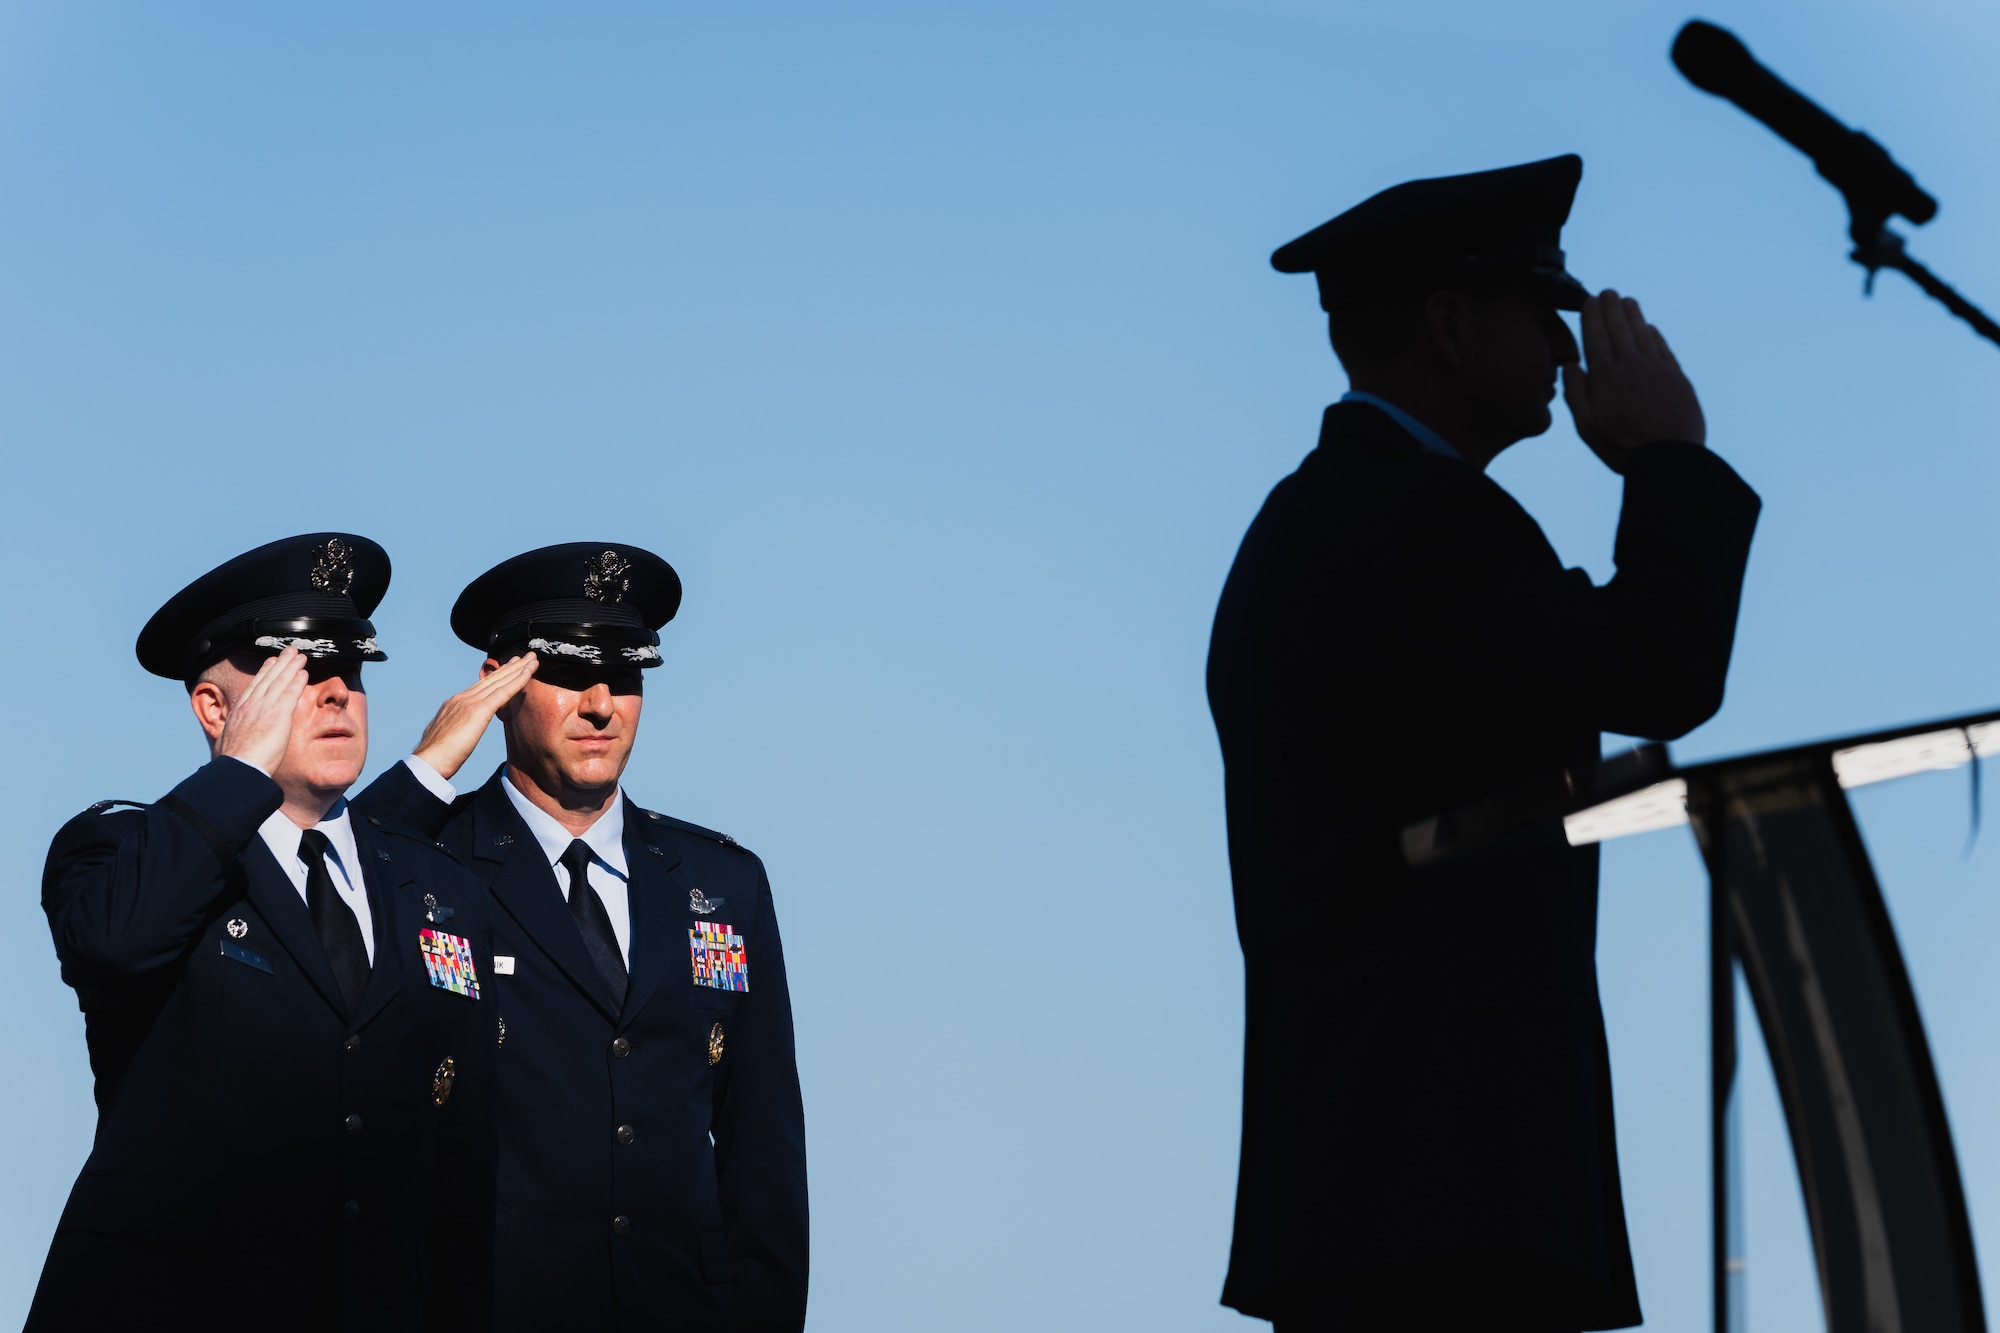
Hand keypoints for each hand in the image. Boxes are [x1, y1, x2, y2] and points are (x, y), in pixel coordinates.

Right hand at [216, 648, 308, 774]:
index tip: (271, 662)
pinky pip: (289, 694)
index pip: (254, 688)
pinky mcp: (278, 716)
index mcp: (239, 713)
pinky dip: (297, 681)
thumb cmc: (234, 764)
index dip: (264, 673)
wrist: (239, 768)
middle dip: (279, 663)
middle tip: (289, 651)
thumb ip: (235, 739)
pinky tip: (304, 672)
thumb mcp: (228, 745)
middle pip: (268, 679)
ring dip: (291, 666)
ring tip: (300, 656)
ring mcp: (264, 709)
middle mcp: (251, 706)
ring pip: (279, 682)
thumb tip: (233, 746)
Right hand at [411, 654, 538, 780]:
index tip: (509, 667)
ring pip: (499, 681)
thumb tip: (457, 729)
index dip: (497, 675)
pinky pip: (503, 693)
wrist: (428, 761)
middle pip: (492, 679)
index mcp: (455, 703)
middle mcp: (462, 698)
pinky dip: (518, 681)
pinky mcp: (478, 711)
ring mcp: (470, 703)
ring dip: (519, 669)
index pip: (481, 686)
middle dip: (511, 667)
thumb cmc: (436, 756)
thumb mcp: (446, 734)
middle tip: (526, 656)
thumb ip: (454, 727)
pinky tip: (529, 673)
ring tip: (532, 659)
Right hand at [1561, 289, 1705, 473]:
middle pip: (1619, 329)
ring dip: (1634, 315)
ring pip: (1643, 334)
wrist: (1670, 458)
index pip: (1596, 338)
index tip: (1589, 300)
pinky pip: (1663, 348)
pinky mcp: (1677, 377)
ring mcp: (1657, 369)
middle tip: (1607, 291)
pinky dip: (1655, 335)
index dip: (1592, 316)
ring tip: (1627, 300)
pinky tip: (1650, 328)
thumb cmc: (1622, 447)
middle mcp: (1631, 366)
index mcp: (1605, 378)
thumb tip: (1571, 366)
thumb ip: (1576, 394)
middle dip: (1611, 308)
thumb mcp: (1587, 428)